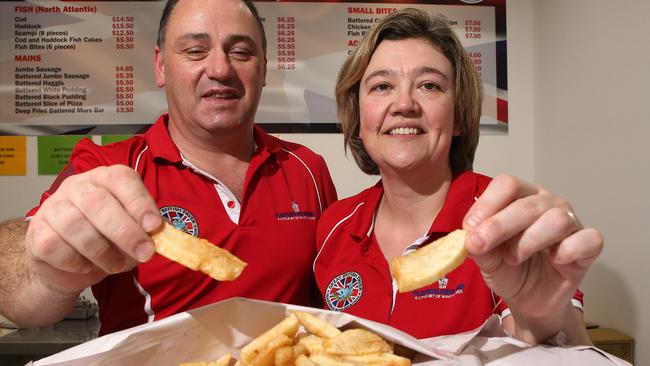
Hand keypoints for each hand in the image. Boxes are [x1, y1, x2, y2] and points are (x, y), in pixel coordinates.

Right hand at [25, 165, 160, 294]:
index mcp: (106, 178)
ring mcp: (53, 207)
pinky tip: (86, 265)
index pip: (121, 179)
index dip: (139, 202)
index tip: (154, 226)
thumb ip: (145, 231)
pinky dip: (76, 262)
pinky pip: (55, 246)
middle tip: (144, 253)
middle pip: (98, 202)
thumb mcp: (133, 232)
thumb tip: (160, 237)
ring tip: (116, 265)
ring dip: (103, 252)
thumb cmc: (107, 240)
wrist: (70, 264)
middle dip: (125, 231)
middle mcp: (78, 186)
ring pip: (76, 226)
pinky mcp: (37, 232)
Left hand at [462, 174, 602, 341]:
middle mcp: (548, 203)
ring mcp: (572, 222)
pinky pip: (588, 240)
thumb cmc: (508, 269)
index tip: (469, 228)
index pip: (507, 184)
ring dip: (529, 241)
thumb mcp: (486, 257)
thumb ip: (477, 245)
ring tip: (513, 258)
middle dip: (499, 226)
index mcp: (521, 196)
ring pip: (557, 219)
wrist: (529, 299)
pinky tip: (554, 261)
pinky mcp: (589, 246)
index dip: (486, 204)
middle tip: (480, 245)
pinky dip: (567, 251)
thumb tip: (469, 237)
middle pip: (527, 204)